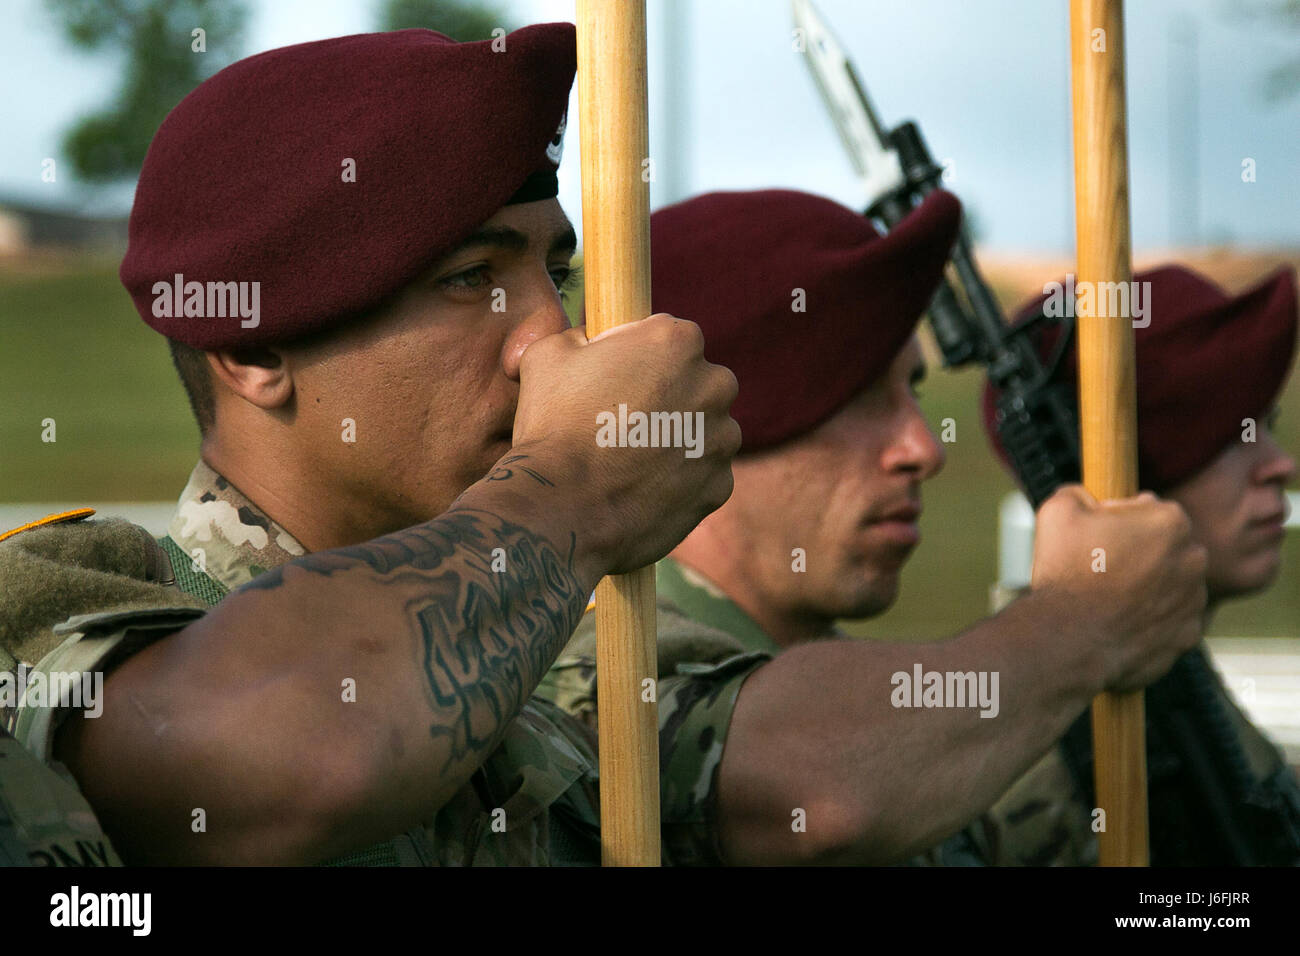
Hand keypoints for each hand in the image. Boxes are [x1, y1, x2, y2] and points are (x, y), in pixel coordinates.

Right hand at [512, 314, 739, 573]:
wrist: (562, 508)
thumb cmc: (552, 425)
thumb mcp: (548, 355)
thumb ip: (582, 335)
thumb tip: (590, 340)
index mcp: (678, 340)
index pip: (670, 337)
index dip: (640, 357)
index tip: (617, 379)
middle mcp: (714, 384)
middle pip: (698, 381)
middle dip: (670, 396)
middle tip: (626, 420)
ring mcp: (722, 438)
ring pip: (705, 430)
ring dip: (679, 439)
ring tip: (631, 459)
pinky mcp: (720, 485)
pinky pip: (704, 475)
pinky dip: (681, 480)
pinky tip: (643, 488)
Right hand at [1031, 485, 1206, 691]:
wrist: (1069, 641)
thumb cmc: (1065, 573)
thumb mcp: (1058, 511)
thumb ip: (1078, 493)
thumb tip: (1083, 495)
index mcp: (1170, 522)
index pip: (1150, 508)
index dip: (1119, 519)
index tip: (1097, 536)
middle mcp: (1194, 559)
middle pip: (1166, 546)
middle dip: (1140, 552)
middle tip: (1101, 567)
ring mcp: (1194, 601)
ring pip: (1171, 584)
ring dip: (1147, 586)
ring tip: (1107, 598)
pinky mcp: (1187, 636)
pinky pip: (1170, 620)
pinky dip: (1150, 620)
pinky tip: (1119, 622)